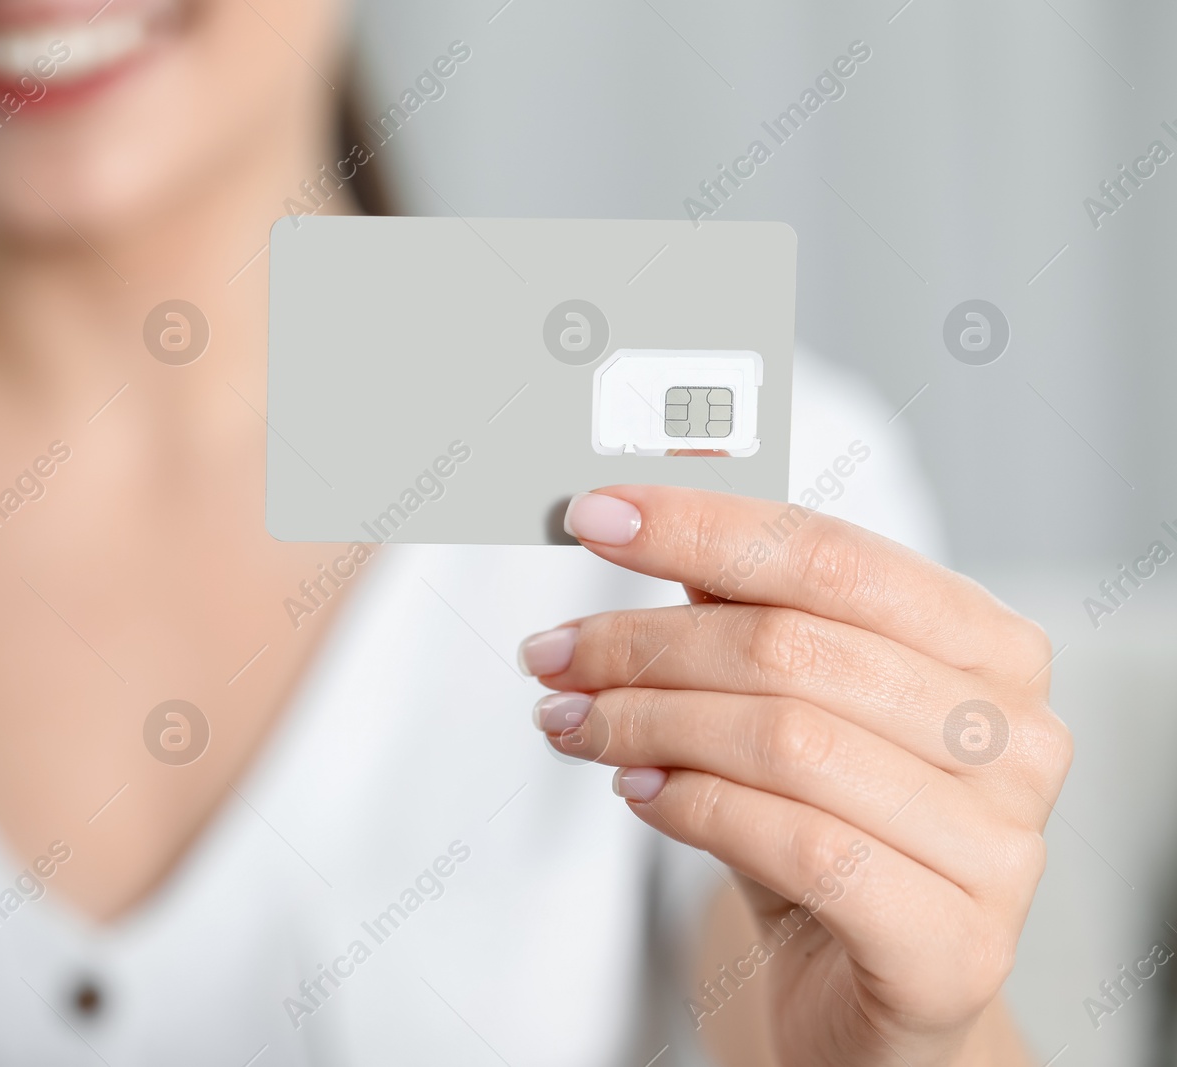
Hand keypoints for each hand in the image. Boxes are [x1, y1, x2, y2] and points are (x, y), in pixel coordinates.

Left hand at [519, 487, 1069, 1065]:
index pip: (832, 553)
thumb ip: (740, 611)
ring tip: (575, 724)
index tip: (595, 516)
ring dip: (649, 723)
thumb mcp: (783, 706)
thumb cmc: (823, 833)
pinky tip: (641, 792)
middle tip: (553, 655)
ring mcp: (998, 844)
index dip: (702, 527)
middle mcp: (1014, 735)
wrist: (861, 992)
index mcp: (987, 646)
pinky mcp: (954, 944)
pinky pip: (802, 846)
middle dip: (644, 644)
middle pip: (793, 648)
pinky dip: (698, 807)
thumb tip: (639, 519)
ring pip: (788, 741)